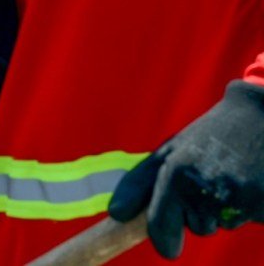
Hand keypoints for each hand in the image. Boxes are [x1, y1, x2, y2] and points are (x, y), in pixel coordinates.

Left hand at [108, 80, 263, 257]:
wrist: (260, 117)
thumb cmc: (208, 136)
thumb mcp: (169, 151)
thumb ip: (138, 184)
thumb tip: (116, 214)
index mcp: (176, 174)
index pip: (160, 227)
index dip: (164, 238)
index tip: (168, 248)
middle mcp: (207, 189)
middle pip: (198, 228)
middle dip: (200, 210)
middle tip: (210, 177)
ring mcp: (242, 199)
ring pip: (224, 224)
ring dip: (224, 207)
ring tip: (231, 173)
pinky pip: (250, 218)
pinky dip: (249, 205)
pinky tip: (252, 178)